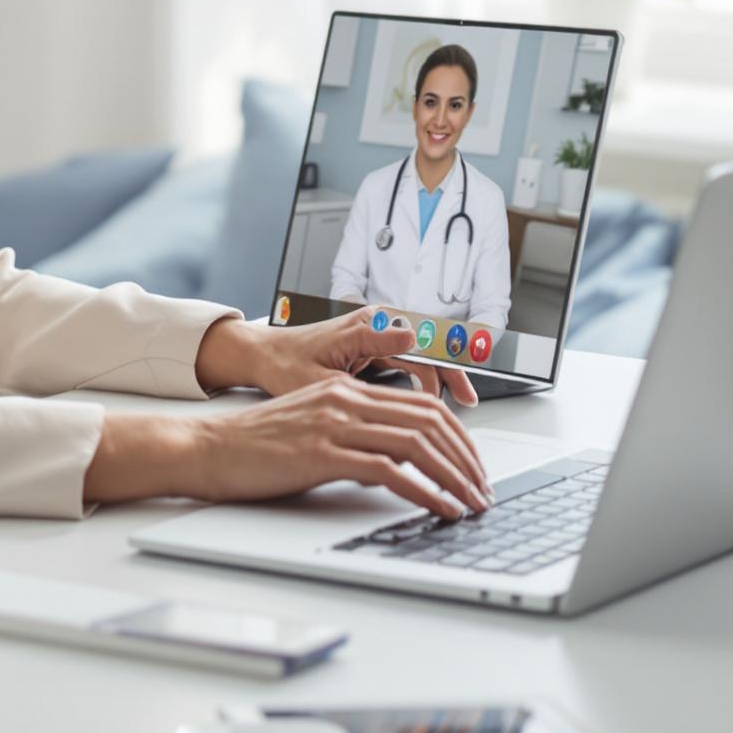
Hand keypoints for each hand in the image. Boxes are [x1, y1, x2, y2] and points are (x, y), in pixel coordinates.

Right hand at [186, 375, 492, 517]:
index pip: (421, 405)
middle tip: (482, 489)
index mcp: (345, 390)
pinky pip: (389, 470)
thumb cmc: (252, 446)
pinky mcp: (322, 452)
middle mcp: (345, 399)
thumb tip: (389, 467)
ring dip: (453, 477)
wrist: (206, 448)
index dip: (458, 437)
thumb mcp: (310, 430)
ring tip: (471, 503)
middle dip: (465, 459)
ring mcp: (334, 423)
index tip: (472, 466)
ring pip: (416, 443)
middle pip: (428, 421)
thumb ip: (349, 437)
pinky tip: (439, 508)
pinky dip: (423, 491)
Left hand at [205, 309, 479, 406]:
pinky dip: (426, 381)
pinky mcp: (375, 346)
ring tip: (458, 409)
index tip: (463, 388)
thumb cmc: (285, 365)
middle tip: (469, 401)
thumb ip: (368, 354)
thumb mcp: (324, 371)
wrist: (263, 357)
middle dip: (454, 373)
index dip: (448, 363)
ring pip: (424, 354)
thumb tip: (410, 338)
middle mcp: (377, 323)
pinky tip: (434, 404)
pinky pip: (411, 361)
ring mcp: (377, 334)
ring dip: (443, 380)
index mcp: (368, 324)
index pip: (422, 340)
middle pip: (429, 346)